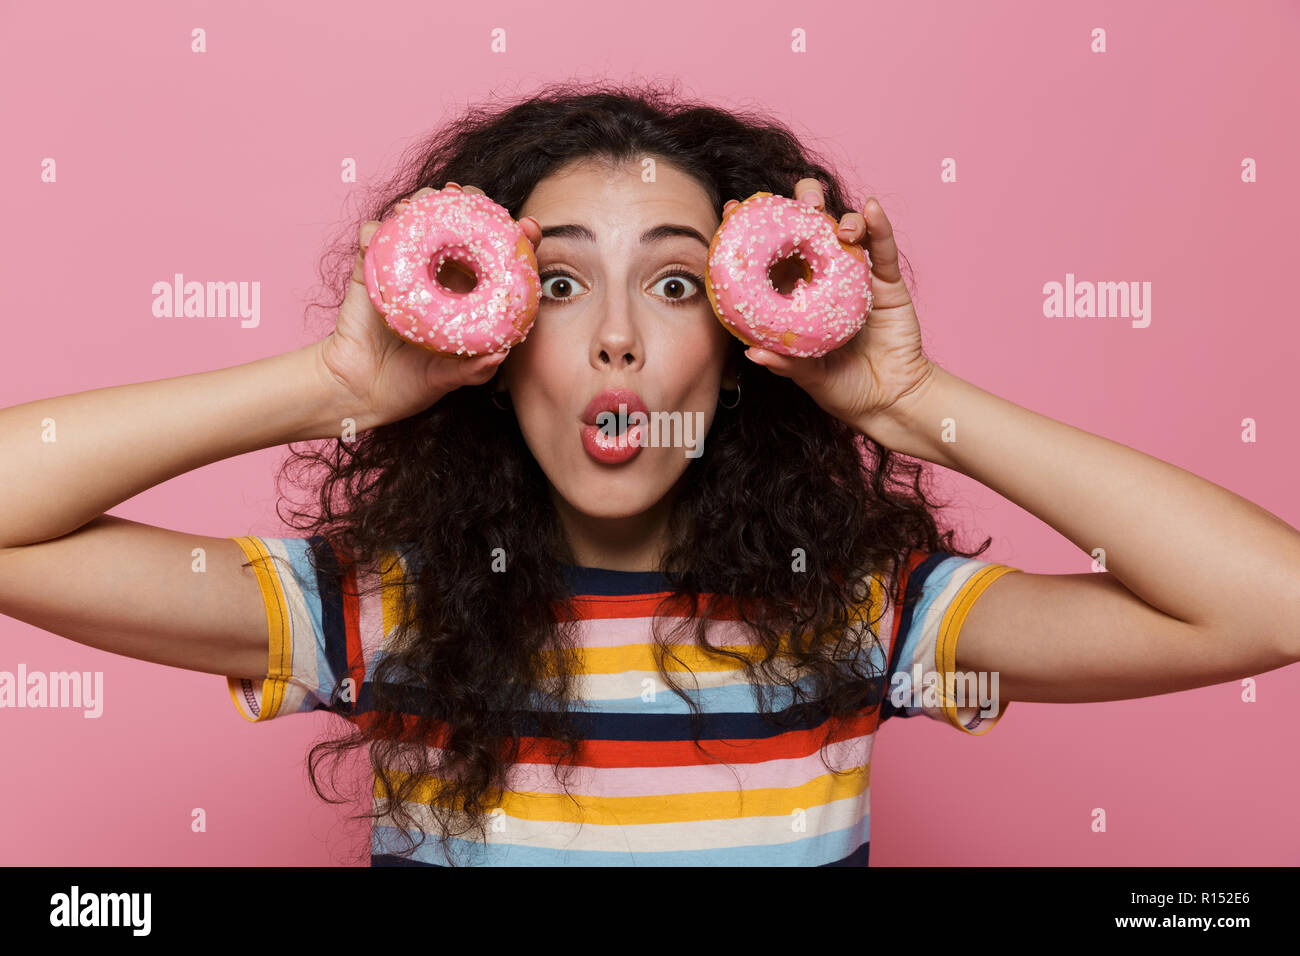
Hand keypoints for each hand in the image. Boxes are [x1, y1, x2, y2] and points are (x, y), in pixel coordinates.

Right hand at [316, 183, 541, 429]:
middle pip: (458, 221)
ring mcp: (406, 267)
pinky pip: (372, 238)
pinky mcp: (371, 269)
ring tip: (428, 201)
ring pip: (416, 218)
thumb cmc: (411, 382)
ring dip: (423, 202)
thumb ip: (473, 371)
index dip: (515, 236)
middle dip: (467, 200)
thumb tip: (500, 356)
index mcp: (469, 292)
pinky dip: (376, 230)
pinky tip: (382, 232)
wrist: (361, 390)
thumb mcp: (448, 379)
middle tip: (468, 197)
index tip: (529, 227)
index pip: (498, 254)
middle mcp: (441, 273)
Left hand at [725, 179, 937, 443]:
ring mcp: (856, 277)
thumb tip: (752, 353)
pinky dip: (878, 227)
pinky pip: (883, 249)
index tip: (731, 211)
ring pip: (844, 232)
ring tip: (821, 211)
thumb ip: (786, 364)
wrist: (890, 401)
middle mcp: (823, 280)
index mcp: (796, 297)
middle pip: (808, 233)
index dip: (752, 232)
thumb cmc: (843, 388)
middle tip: (789, 202)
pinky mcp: (887, 282)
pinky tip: (871, 210)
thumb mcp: (810, 377)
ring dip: (834, 214)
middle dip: (797, 208)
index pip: (771, 257)